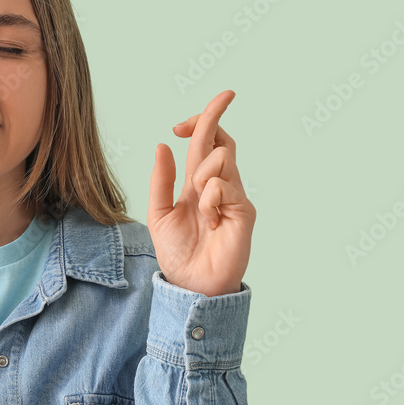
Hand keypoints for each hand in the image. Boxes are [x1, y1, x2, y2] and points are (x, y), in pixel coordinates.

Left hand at [147, 90, 254, 296]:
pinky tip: (210, 221)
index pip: (205, 143)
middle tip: (181, 126)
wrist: (191, 283)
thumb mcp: (158, 212)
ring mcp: (234, 196)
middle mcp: (219, 185)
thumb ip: (160, 180)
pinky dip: (209, 199)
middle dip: (205, 121)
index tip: (179, 123)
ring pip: (221, 157)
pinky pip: (223, 186)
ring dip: (200, 174)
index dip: (201, 121)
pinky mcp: (244, 210)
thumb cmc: (177, 252)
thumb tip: (162, 145)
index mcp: (197, 183)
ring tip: (198, 205)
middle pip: (220, 139)